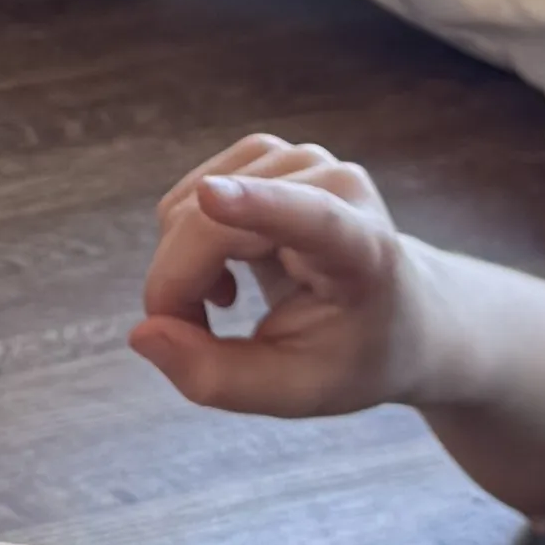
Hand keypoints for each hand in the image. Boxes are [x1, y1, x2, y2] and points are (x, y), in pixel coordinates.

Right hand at [126, 137, 419, 420]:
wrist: (402, 313)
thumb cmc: (355, 355)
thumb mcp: (293, 391)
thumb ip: (215, 376)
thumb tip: (142, 334)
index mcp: (363, 248)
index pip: (311, 217)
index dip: (258, 205)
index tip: (214, 197)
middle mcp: (335, 184)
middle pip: (210, 225)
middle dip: (177, 289)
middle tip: (198, 342)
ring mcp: (297, 159)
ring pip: (187, 208)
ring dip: (182, 267)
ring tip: (227, 302)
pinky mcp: (266, 153)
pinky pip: (188, 197)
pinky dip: (186, 243)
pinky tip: (226, 271)